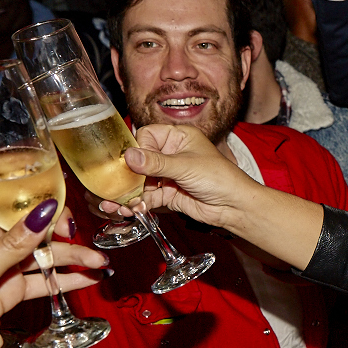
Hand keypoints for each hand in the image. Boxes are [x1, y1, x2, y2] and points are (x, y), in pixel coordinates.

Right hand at [110, 125, 257, 228]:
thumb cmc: (220, 178)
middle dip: (126, 176)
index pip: (146, 136)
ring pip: (140, 181)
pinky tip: (128, 211)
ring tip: (113, 205)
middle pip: (139, 161)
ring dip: (127, 193)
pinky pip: (146, 197)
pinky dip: (137, 204)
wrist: (235, 206)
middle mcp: (170, 154)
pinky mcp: (167, 194)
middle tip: (113, 188)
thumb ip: (157, 163)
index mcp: (178, 137)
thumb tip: (130, 156)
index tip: (130, 164)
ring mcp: (168, 175)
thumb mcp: (186, 166)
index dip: (137, 149)